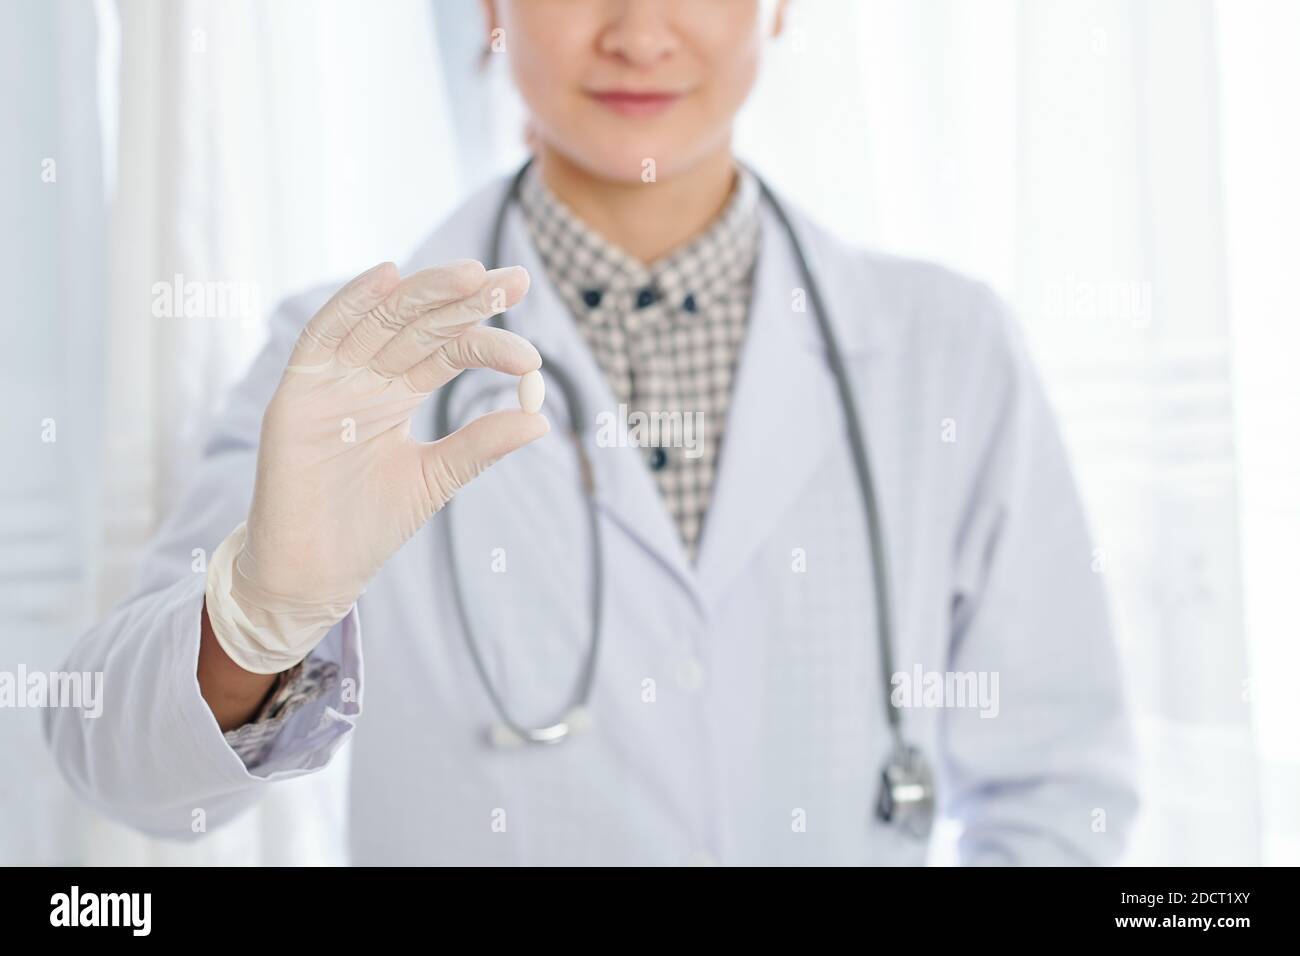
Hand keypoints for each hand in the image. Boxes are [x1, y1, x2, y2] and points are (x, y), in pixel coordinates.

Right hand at [206, 259, 547, 673]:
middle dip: (467, 299)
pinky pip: (322, 336)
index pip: (449, 348)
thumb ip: (480, 446)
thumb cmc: (368, 527)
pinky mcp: (297, 393)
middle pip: (421, 323)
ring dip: (424, 292)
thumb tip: (541, 420)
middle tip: (516, 281)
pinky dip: (350, 304)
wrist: (314, 574)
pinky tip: (386, 276)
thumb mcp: (435, 479)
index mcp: (398, 393)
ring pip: (381, 321)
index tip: (532, 345)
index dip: (488, 334)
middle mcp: (366, 377)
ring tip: (471, 274)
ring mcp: (332, 380)